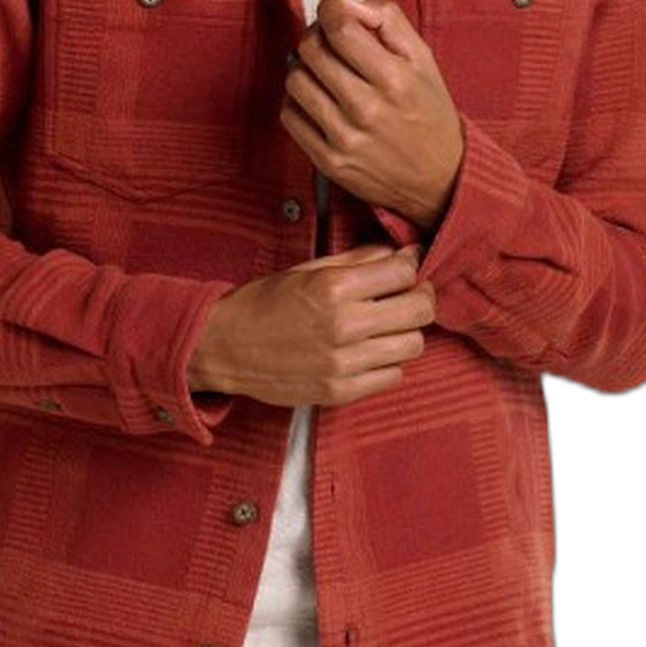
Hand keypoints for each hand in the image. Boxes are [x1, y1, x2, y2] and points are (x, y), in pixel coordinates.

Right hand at [187, 244, 433, 406]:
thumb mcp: (306, 270)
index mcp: (333, 288)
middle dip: (421, 297)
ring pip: (413, 346)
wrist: (224, 348)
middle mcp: (343, 326)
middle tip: (409, 294)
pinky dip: (388, 362)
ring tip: (386, 325)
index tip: (409, 265)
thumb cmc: (263, 304)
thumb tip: (399, 254)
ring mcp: (344, 364)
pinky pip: (393, 376)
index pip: (404, 272)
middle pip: (420, 311)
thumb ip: (356, 261)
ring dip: (406, 332)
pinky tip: (369, 351)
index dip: (412, 265)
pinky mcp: (340, 392)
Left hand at [281, 0, 464, 227]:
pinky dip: (299, 100)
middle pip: (311, 50)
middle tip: (330, 43)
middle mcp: (367, 109)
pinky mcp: (328, 161)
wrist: (438, 179)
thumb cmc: (428, 113)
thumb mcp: (422, 58)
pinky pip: (290, 115)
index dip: (330, 10)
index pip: (339, 28)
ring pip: (295, 80)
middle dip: (316, 37)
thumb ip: (386, 19)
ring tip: (325, 73)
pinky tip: (320, 100)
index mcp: (394, 79)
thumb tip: (344, 0)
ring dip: (305, 68)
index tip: (333, 11)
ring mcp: (344, 138)